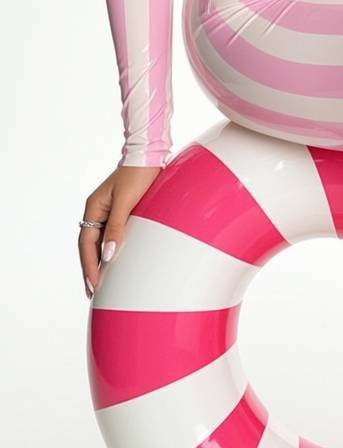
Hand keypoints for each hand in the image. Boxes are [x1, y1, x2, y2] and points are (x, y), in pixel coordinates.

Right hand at [79, 164, 162, 299]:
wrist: (151, 155)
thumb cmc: (138, 175)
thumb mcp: (126, 201)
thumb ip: (116, 227)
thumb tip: (108, 255)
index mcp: (94, 207)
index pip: (86, 243)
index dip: (89, 265)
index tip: (95, 285)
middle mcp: (98, 210)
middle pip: (90, 245)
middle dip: (91, 269)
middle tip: (94, 292)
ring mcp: (109, 211)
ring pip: (100, 242)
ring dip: (100, 261)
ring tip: (102, 283)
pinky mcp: (122, 211)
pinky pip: (112, 235)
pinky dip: (111, 251)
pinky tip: (115, 262)